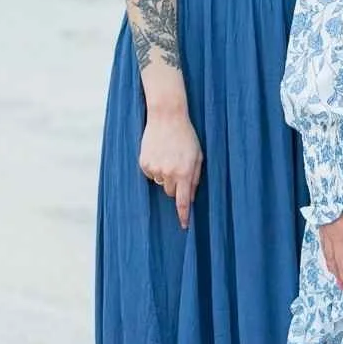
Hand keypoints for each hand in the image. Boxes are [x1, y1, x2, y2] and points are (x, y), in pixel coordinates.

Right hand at [139, 113, 202, 228]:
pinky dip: (155, 167)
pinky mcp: (144, 163)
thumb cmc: (186, 136)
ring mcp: (155, 168)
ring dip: (165, 175)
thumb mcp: (198, 156)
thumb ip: (195, 178)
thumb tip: (191, 197)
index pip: (183, 201)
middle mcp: (169, 173)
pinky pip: (150, 174)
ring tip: (168, 156)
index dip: (183, 215)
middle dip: (176, 184)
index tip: (184, 226)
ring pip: (160, 183)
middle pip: (171, 192)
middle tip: (178, 167)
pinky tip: (158, 153)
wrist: (167, 117)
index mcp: (185, 172)